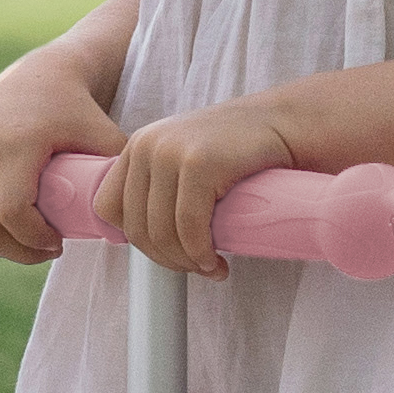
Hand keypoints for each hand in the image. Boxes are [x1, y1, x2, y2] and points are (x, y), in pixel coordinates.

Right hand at [0, 77, 121, 266]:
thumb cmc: (79, 112)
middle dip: (15, 251)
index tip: (56, 245)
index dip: (32, 241)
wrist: (41, 75)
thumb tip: (127, 226)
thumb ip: (120, 175)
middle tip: (42, 251)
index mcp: (17, 142)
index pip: (12, 213)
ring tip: (18, 244)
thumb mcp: (106, 137)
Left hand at [99, 99, 301, 275]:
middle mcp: (146, 146)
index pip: (108, 209)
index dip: (136, 241)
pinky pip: (188, 227)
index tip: (170, 253)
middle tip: (197, 269)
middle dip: (166, 260)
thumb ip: (160, 187)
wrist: (285, 123)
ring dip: (186, 263)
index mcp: (138, 146)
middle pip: (136, 227)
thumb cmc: (240, 152)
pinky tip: (216, 262)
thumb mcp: (186, 161)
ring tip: (211, 268)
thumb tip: (145, 241)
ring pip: (161, 232)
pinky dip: (200, 254)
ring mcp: (170, 152)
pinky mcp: (199, 164)